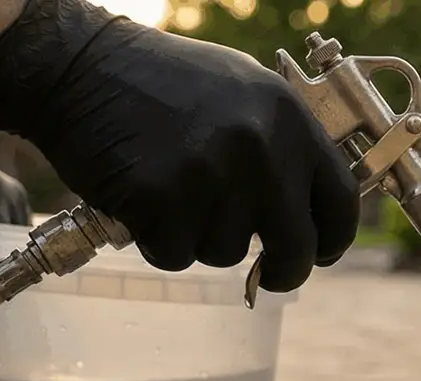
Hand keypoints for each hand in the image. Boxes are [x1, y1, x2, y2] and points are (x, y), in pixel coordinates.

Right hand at [0, 0, 359, 292]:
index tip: (322, 252)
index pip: (341, 200)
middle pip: (296, 246)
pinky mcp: (161, 200)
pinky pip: (174, 254)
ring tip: (173, 192)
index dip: (334, 238)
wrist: (79, 66)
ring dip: (200, 238)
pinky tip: (142, 201)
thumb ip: (284, 144)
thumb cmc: (161, 82)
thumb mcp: (244, 92)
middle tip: (268, 275)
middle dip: (284, 271)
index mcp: (288, 119)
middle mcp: (260, 149)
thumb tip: (311, 206)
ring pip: (225, 253)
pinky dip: (157, 241)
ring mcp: (211, 176)